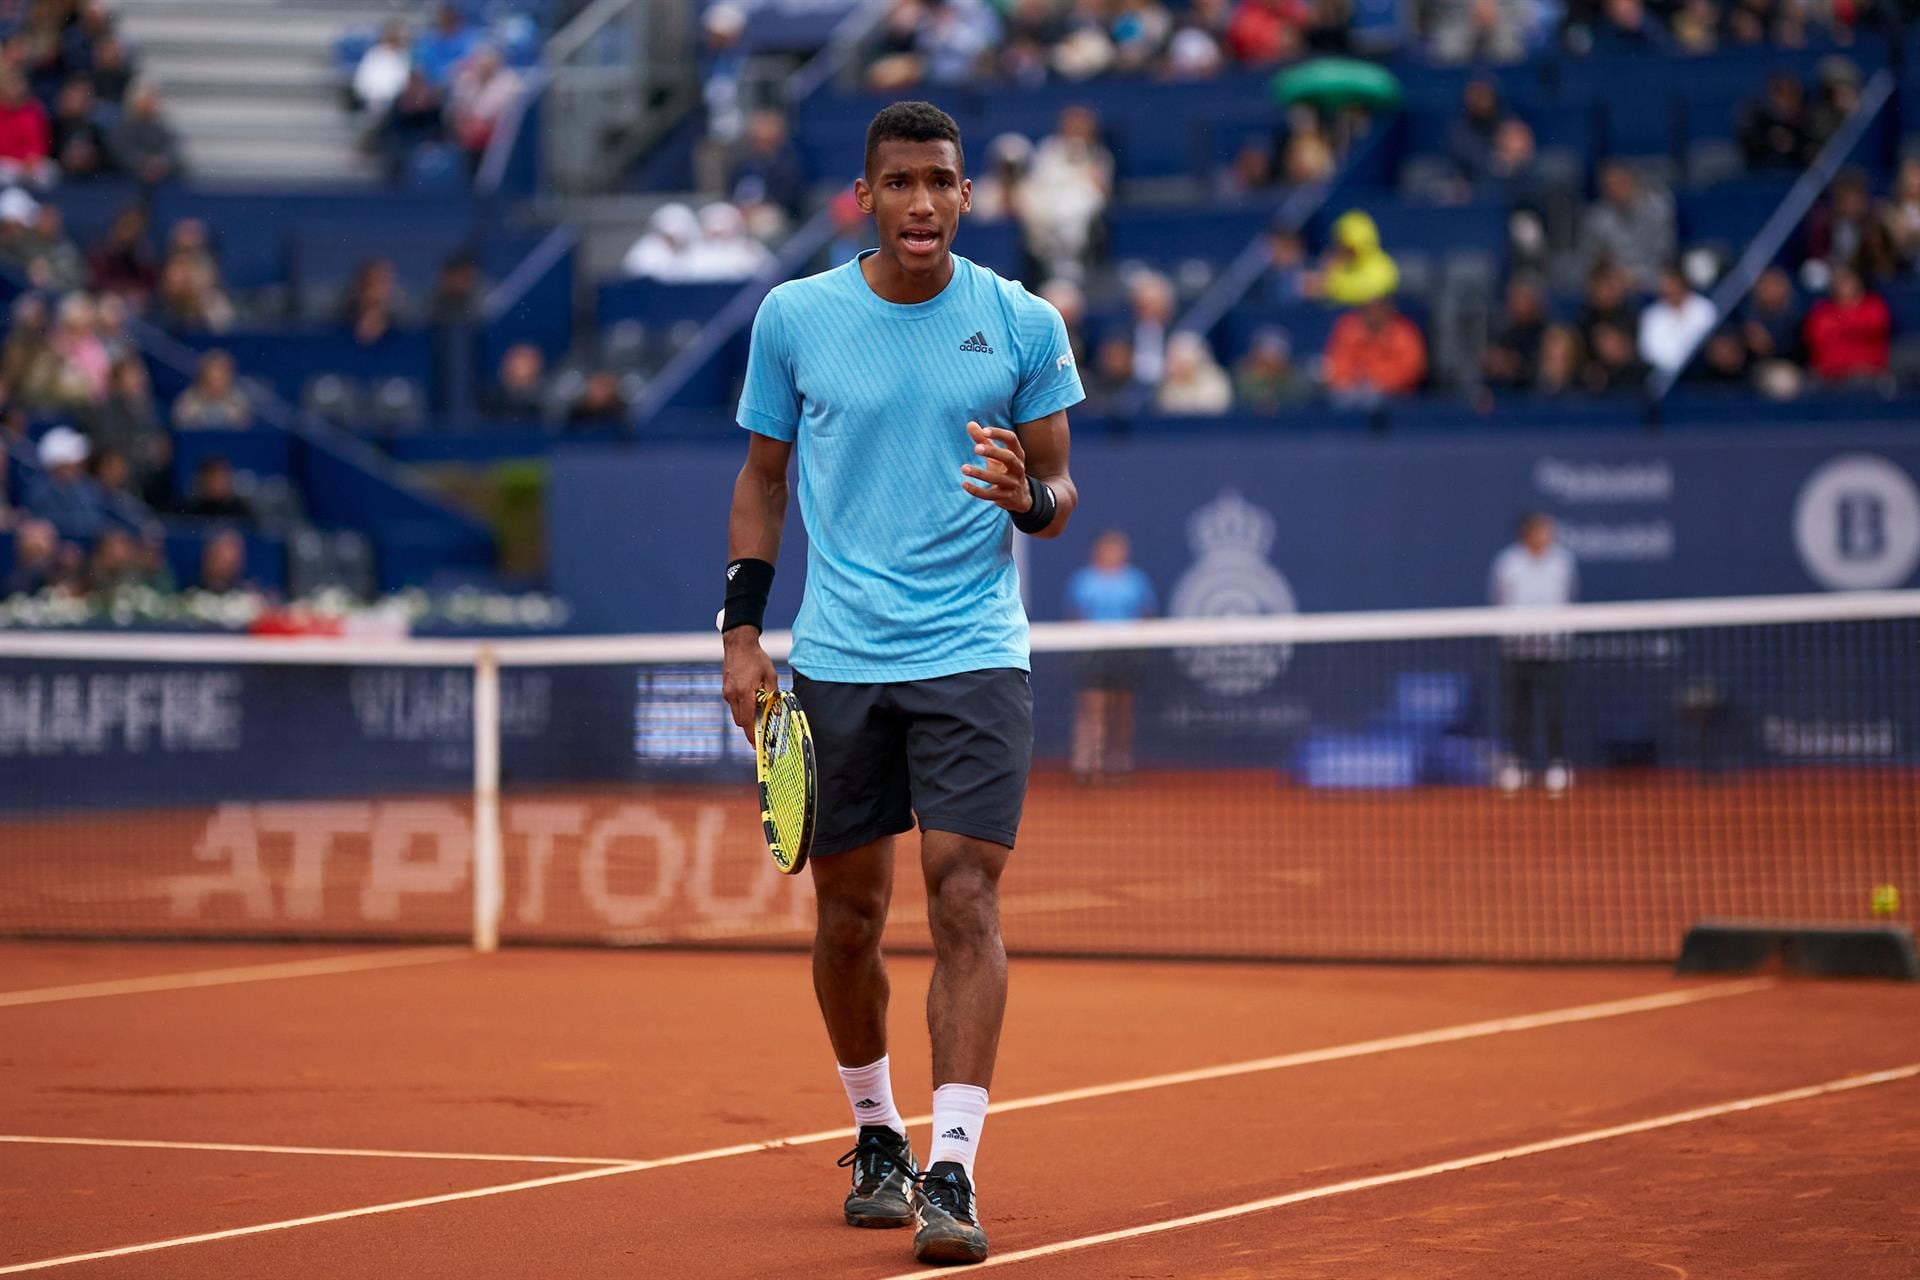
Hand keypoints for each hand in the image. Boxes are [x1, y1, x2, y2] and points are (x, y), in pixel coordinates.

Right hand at [721, 628, 777, 747]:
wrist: (739, 644)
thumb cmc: (757, 658)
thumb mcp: (770, 675)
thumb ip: (772, 695)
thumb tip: (774, 712)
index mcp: (744, 693)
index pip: (747, 721)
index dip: (752, 735)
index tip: (757, 745)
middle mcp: (733, 695)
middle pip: (740, 721)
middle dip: (750, 728)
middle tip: (761, 731)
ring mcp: (727, 692)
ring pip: (736, 714)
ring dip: (746, 718)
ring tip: (759, 715)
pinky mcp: (725, 689)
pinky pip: (733, 705)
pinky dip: (742, 708)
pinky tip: (752, 702)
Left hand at [960, 421, 1030, 513]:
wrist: (1020, 496)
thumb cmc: (1005, 469)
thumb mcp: (996, 455)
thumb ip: (984, 440)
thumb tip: (970, 424)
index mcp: (1017, 453)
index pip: (1012, 439)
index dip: (999, 434)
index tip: (984, 430)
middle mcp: (1018, 468)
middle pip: (1009, 458)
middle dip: (993, 452)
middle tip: (976, 448)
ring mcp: (1012, 484)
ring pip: (997, 478)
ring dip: (979, 473)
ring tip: (963, 468)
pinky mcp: (1005, 497)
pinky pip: (990, 495)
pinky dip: (976, 490)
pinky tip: (964, 484)